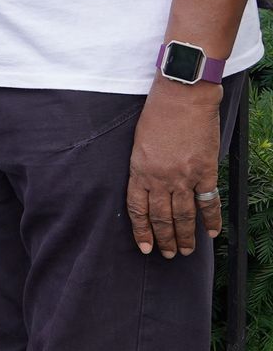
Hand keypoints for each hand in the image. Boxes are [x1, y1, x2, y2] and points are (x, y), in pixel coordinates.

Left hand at [126, 81, 222, 257]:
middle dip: (163, 239)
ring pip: (184, 215)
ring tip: (186, 251)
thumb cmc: (157, 113)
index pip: (137, 209)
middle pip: (161, 217)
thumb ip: (143, 166)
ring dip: (185, 236)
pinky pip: (209, 202)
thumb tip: (150, 186)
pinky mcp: (205, 171)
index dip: (141, 230)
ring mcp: (184, 177)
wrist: (182, 96)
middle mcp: (160, 178)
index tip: (145, 247)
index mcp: (139, 170)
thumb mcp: (139, 141)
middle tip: (167, 254)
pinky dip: (212, 219)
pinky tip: (212, 232)